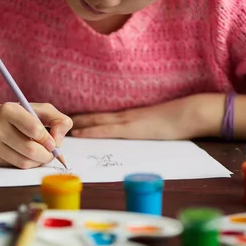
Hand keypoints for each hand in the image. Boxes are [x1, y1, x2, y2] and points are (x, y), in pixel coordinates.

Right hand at [0, 102, 72, 168]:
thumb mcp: (42, 110)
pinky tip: (28, 155)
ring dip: (39, 161)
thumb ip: (59, 121)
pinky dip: (29, 164)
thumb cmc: (22, 116)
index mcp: (9, 110)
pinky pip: (17, 167)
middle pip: (30, 149)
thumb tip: (58, 141)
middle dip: (47, 155)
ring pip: (24, 162)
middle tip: (51, 153)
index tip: (53, 143)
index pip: (34, 129)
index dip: (48, 139)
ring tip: (41, 153)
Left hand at [70, 94, 223, 139]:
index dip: (86, 117)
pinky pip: (106, 129)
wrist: (190, 112)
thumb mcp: (157, 123)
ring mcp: (127, 121)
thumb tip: (138, 132)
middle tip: (56, 122)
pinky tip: (79, 132)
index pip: (103, 116)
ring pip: (96, 121)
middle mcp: (125, 116)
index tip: (71, 119)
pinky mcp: (131, 128)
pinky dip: (91, 130)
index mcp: (130, 115)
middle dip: (76, 120)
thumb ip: (145, 126)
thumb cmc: (178, 119)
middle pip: (94, 116)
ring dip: (78, 124)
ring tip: (60, 126)